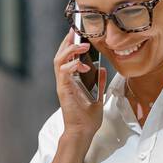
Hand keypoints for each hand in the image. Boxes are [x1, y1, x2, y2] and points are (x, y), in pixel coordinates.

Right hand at [54, 26, 105, 141]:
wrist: (83, 132)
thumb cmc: (88, 119)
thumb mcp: (98, 96)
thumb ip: (99, 82)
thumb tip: (103, 69)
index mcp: (71, 80)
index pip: (68, 57)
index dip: (71, 44)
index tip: (77, 32)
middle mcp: (64, 80)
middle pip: (61, 54)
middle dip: (67, 41)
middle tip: (75, 29)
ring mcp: (63, 85)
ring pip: (59, 60)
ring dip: (70, 50)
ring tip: (82, 45)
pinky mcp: (63, 90)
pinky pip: (63, 72)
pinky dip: (72, 65)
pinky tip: (81, 64)